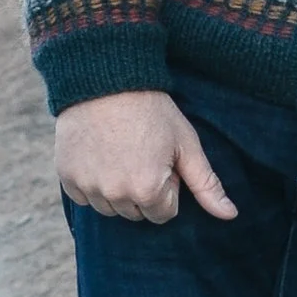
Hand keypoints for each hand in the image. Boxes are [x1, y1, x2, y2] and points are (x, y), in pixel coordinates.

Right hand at [55, 89, 238, 225]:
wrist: (106, 81)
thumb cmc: (153, 111)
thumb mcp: (186, 144)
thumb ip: (207, 185)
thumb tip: (231, 215)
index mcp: (146, 192)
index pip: (165, 212)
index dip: (168, 184)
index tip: (162, 157)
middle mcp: (114, 196)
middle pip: (137, 213)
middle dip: (144, 189)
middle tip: (143, 152)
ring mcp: (87, 188)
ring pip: (110, 207)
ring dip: (118, 188)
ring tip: (122, 151)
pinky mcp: (66, 178)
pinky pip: (85, 197)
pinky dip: (93, 182)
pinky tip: (101, 153)